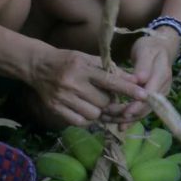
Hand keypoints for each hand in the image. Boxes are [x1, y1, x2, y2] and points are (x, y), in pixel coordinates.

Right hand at [29, 48, 146, 127]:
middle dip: (109, 100)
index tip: (144, 94)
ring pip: (94, 114)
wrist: (37, 66)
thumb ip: (110, 69)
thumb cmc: (66, 61)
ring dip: (99, 111)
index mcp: (81, 67)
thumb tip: (135, 79)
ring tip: (93, 101)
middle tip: (105, 95)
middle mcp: (71, 83)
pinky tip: (84, 109)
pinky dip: (87, 118)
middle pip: (103, 101)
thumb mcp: (87, 59)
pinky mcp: (55, 108)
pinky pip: (80, 121)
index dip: (127, 89)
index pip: (109, 80)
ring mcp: (62, 97)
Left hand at [110, 30, 180, 118]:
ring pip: (143, 112)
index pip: (150, 96)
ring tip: (108, 121)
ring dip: (126, 119)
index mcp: (162, 77)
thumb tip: (140, 79)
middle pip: (146, 108)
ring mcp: (157, 96)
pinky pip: (141, 111)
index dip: (138, 105)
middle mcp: (162, 90)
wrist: (160, 48)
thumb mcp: (146, 51)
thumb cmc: (151, 48)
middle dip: (128, 115)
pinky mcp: (150, 99)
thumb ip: (144, 65)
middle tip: (109, 116)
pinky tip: (118, 125)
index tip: (125, 112)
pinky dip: (130, 118)